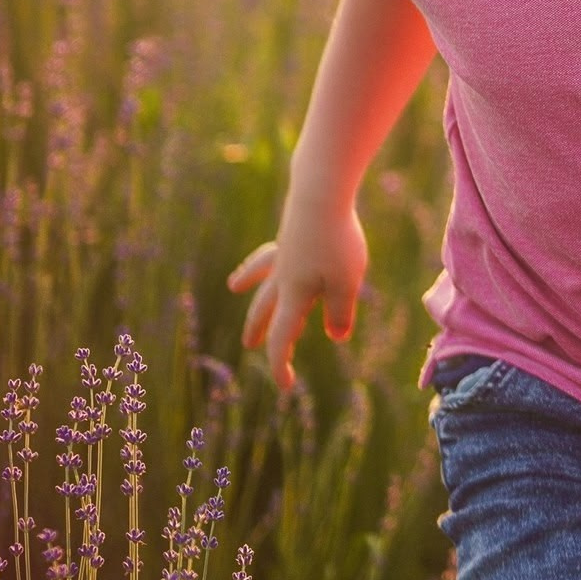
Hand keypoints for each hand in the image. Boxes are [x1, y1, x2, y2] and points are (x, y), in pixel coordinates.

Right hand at [227, 203, 367, 388]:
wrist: (320, 192)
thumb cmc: (336, 241)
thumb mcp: (346, 283)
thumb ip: (340, 312)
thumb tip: (336, 336)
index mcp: (295, 295)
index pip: (283, 338)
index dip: (281, 365)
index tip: (285, 387)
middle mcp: (284, 276)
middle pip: (267, 308)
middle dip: (261, 329)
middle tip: (249, 344)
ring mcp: (285, 251)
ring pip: (263, 275)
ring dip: (251, 283)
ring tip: (234, 285)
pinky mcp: (291, 231)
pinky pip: (273, 248)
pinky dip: (266, 251)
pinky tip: (274, 246)